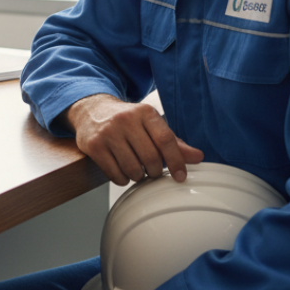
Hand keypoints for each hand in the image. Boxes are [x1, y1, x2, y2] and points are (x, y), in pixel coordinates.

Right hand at [65, 94, 203, 184]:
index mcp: (144, 112)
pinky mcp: (93, 146)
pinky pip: (115, 174)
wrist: (91, 111)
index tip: (181, 176)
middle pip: (150, 158)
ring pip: (133, 169)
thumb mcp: (149, 124)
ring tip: (136, 169)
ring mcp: (107, 133)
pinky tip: (121, 170)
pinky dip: (122, 179)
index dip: (176, 161)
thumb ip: (173, 142)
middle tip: (152, 170)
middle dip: (155, 171)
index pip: (165, 140)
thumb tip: (198, 157)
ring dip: (138, 176)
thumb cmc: (126, 121)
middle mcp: (125, 120)